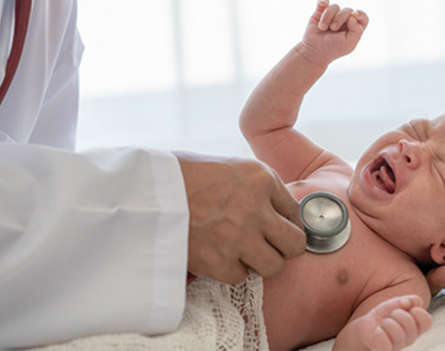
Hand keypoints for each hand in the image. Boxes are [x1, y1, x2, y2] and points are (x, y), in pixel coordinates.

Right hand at [175, 152, 305, 284]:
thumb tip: (280, 213)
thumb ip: (261, 189)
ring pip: (274, 266)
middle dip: (286, 247)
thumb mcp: (234, 168)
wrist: (148, 191)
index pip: (296, 211)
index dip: (288, 222)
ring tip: (245, 252)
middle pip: (295, 244)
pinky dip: (232, 270)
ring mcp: (239, 236)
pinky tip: (221, 254)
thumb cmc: (188, 176)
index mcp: (262, 178)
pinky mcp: (218, 260)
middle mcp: (256, 208)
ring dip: (261, 262)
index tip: (279, 228)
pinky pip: (241, 277)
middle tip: (271, 246)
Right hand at [300, 0, 368, 65]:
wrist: (314, 50)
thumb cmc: (333, 49)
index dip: (361, 14)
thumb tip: (353, 16)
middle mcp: (344, 20)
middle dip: (340, 18)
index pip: (362, 17)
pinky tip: (322, 4)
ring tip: (323, 27)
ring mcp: (332, 15)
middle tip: (333, 28)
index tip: (354, 15)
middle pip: (348, 10)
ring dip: (328, 16)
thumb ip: (357, 30)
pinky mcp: (320, 12)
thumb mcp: (349, 43)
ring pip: (334, 7)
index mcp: (354, 28)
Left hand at [352, 296, 431, 350]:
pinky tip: (378, 330)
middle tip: (391, 314)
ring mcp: (397, 346)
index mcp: (416, 326)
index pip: (427, 321)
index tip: (406, 305)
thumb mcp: (398, 303)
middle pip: (410, 324)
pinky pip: (385, 347)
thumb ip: (410, 300)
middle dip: (397, 313)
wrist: (369, 324)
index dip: (418, 311)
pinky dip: (380, 335)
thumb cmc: (387, 314)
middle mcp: (410, 338)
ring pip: (398, 333)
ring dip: (387, 322)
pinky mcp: (384, 350)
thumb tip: (410, 302)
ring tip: (383, 323)